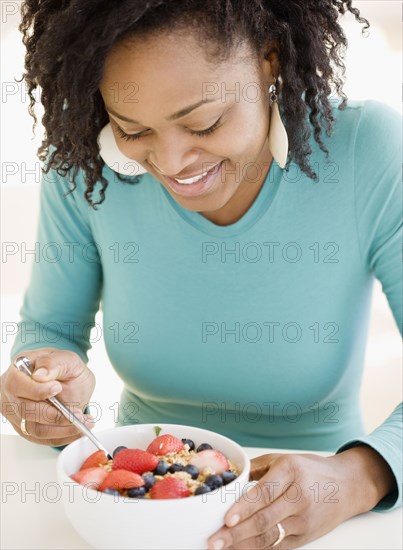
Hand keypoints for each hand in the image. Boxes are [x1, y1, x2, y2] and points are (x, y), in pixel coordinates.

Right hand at [1, 347, 95, 445]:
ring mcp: (18, 413)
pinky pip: (43, 439)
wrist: (68, 381)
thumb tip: (40, 375)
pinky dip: (63, 436)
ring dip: (62, 429)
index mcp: (18, 371)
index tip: (57, 388)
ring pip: (34, 429)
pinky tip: (78, 430)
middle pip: (24, 410)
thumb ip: (54, 362)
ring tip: (83, 422)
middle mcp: (13, 393)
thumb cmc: (64, 368)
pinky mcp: (27, 428)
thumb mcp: (66, 358)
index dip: (36, 390)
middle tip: (77, 412)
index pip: (16, 384)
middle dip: (54, 414)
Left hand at [207, 448, 393, 548]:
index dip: (245, 507)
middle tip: (213, 541)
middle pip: (264, 519)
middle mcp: (299, 496)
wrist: (347, 485)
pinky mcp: (306, 536)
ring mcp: (304, 520)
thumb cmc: (310, 469)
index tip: (227, 519)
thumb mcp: (284, 459)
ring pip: (270, 537)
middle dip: (236, 534)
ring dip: (243, 546)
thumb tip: (228, 477)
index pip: (265, 493)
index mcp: (291, 471)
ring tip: (222, 549)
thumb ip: (256, 467)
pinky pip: (278, 546)